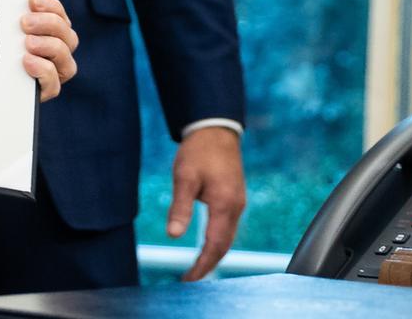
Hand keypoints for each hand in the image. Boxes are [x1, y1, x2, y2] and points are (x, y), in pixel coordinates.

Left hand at [20, 0, 78, 101]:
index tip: (32, 0)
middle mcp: (57, 53)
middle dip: (49, 24)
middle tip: (25, 23)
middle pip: (68, 36)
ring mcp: (54, 74)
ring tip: (28, 43)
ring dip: (49, 47)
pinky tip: (28, 61)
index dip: (51, 6)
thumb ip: (4, 14)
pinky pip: (54, 85)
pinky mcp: (44, 92)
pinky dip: (44, 70)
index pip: (59, 15)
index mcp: (50, 32)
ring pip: (67, 61)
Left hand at [166, 126, 245, 279]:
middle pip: (224, 246)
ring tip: (196, 269)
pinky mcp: (234, 199)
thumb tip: (174, 235)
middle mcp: (236, 208)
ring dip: (213, 255)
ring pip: (227, 238)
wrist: (215, 130)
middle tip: (190, 280)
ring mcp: (237, 204)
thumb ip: (180, 207)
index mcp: (225, 205)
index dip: (202, 265)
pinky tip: (206, 247)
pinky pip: (228, 228)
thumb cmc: (198, 151)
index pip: (215, 245)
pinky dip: (218, 242)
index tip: (188, 280)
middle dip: (208, 265)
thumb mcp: (184, 177)